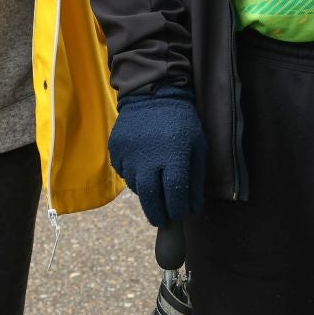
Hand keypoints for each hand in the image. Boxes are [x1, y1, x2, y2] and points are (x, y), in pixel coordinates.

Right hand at [108, 88, 205, 225]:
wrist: (153, 93)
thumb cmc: (182, 121)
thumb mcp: (197, 145)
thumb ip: (195, 178)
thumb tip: (192, 208)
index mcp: (173, 155)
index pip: (174, 195)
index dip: (177, 211)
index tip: (179, 216)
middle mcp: (148, 158)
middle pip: (151, 198)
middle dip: (158, 214)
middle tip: (162, 221)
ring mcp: (129, 154)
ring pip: (137, 186)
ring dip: (147, 193)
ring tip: (155, 187)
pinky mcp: (116, 150)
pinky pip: (125, 173)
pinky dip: (135, 177)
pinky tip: (144, 167)